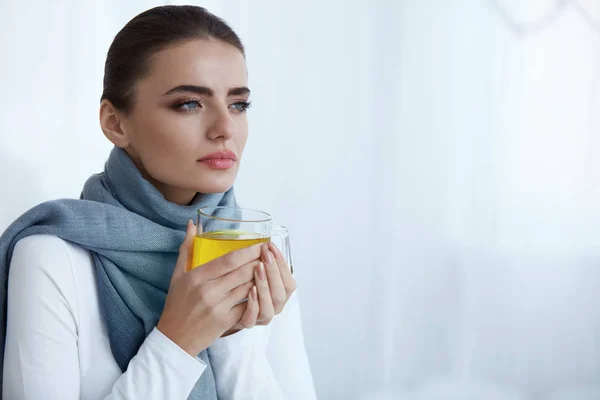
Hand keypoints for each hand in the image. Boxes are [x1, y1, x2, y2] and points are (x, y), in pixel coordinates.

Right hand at [157, 220, 261, 355]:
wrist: (174, 338)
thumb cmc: (177, 304)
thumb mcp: (177, 275)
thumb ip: (187, 249)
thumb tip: (192, 224)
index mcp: (197, 277)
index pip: (228, 260)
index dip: (248, 251)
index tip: (261, 244)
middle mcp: (208, 291)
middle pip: (242, 272)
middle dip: (259, 261)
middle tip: (270, 253)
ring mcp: (218, 307)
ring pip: (247, 288)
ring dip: (260, 277)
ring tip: (269, 268)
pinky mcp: (226, 321)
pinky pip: (247, 305)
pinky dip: (256, 296)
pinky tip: (263, 289)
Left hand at [224, 241, 296, 334]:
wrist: (220, 311)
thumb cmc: (238, 288)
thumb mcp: (252, 273)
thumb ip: (260, 262)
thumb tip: (263, 243)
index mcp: (279, 293)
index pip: (289, 281)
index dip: (282, 263)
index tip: (271, 247)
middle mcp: (274, 306)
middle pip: (283, 292)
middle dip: (274, 271)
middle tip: (266, 255)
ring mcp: (261, 316)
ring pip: (270, 306)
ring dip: (265, 285)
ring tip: (258, 268)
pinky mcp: (246, 323)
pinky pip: (252, 319)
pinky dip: (253, 305)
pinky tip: (250, 290)